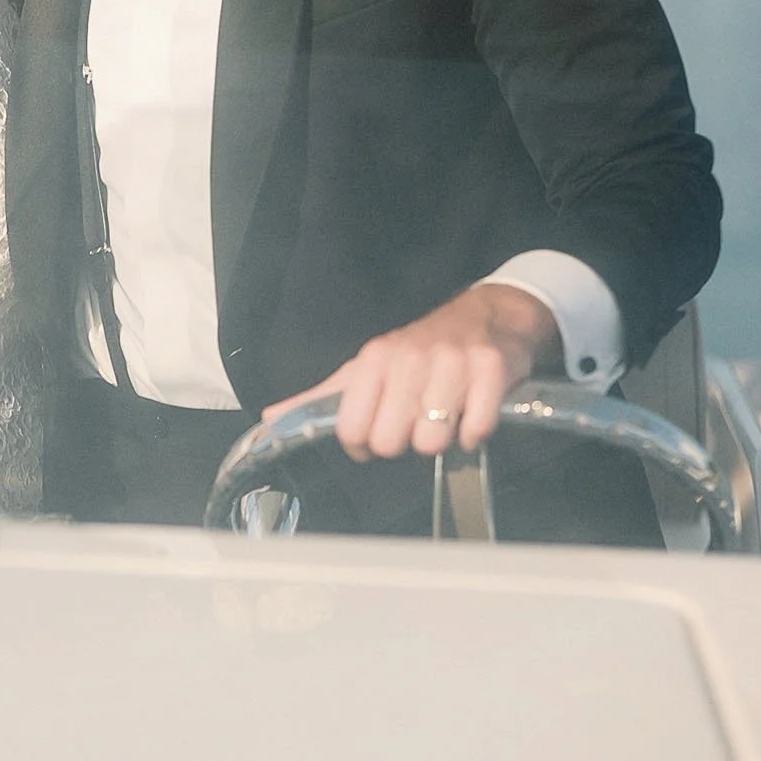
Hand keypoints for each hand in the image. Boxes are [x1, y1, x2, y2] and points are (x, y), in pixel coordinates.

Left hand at [263, 284, 560, 461]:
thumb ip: (320, 399)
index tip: (379, 432)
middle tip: (416, 421)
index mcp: (373, 360)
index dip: (365, 444)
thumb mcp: (366, 369)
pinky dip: (474, 433)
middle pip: (392, 442)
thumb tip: (270, 419)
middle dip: (405, 442)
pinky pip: (476, 430)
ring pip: (433, 441)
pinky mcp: (490, 370)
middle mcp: (409, 358)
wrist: (485, 316)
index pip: (352, 431)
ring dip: (442, 438)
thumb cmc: (418, 351)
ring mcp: (452, 363)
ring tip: (446, 415)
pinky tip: (471, 415)